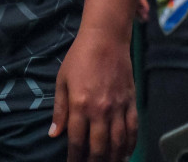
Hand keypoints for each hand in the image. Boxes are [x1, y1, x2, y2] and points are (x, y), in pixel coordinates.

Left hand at [51, 29, 137, 161]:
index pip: (77, 140)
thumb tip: (54, 133)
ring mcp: (118, 107)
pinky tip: (125, 153)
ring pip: (117, 142)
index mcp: (80, 105)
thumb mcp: (62, 81)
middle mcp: (100, 110)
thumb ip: (59, 109)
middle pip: (99, 147)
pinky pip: (133, 129)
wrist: (106, 38)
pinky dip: (130, 144)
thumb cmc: (79, 57)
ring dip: (113, 158)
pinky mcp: (131, 102)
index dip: (74, 157)